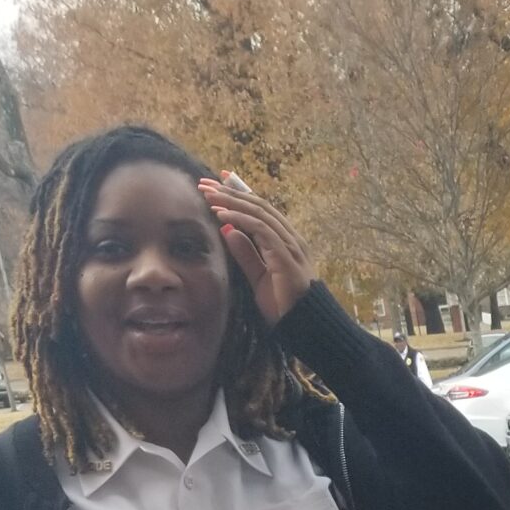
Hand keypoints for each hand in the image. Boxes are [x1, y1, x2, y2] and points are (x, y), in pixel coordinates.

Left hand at [195, 174, 314, 324]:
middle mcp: (291, 238)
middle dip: (230, 192)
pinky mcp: (286, 255)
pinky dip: (239, 219)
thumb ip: (246, 254)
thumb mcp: (258, 277)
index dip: (240, 193)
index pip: (262, 210)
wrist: (304, 327)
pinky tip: (221, 215)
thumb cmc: (284, 306)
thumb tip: (228, 230)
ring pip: (258, 212)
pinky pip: (260, 229)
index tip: (219, 182)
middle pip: (258, 205)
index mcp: (287, 242)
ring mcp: (291, 245)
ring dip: (231, 201)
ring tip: (208, 195)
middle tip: (206, 184)